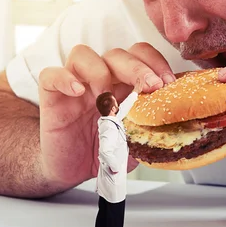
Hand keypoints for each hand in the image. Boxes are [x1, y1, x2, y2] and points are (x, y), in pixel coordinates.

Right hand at [37, 42, 175, 187]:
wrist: (71, 171)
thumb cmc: (103, 152)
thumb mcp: (134, 141)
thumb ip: (149, 128)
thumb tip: (174, 125)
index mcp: (123, 83)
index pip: (140, 55)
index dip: (155, 62)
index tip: (168, 83)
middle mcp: (100, 78)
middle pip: (116, 54)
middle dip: (137, 67)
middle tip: (150, 85)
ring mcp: (74, 83)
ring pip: (83, 55)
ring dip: (101, 72)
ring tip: (108, 99)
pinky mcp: (51, 95)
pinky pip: (51, 75)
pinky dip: (65, 78)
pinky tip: (78, 92)